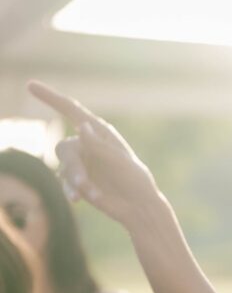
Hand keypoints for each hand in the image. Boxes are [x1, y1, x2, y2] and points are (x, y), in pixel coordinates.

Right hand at [27, 81, 163, 227]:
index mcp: (100, 133)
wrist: (139, 208)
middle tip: (83, 182)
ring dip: (76, 181)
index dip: (50, 97)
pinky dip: (72, 191)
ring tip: (93, 194)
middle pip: (65, 148)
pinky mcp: (78, 182)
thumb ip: (99, 146)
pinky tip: (77, 199)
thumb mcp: (120, 162)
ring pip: (65, 168)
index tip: (30, 85)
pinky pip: (66, 184)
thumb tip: (81, 126)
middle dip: (73, 165)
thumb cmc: (135, 181)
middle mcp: (87, 145)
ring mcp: (81, 164)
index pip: (72, 110)